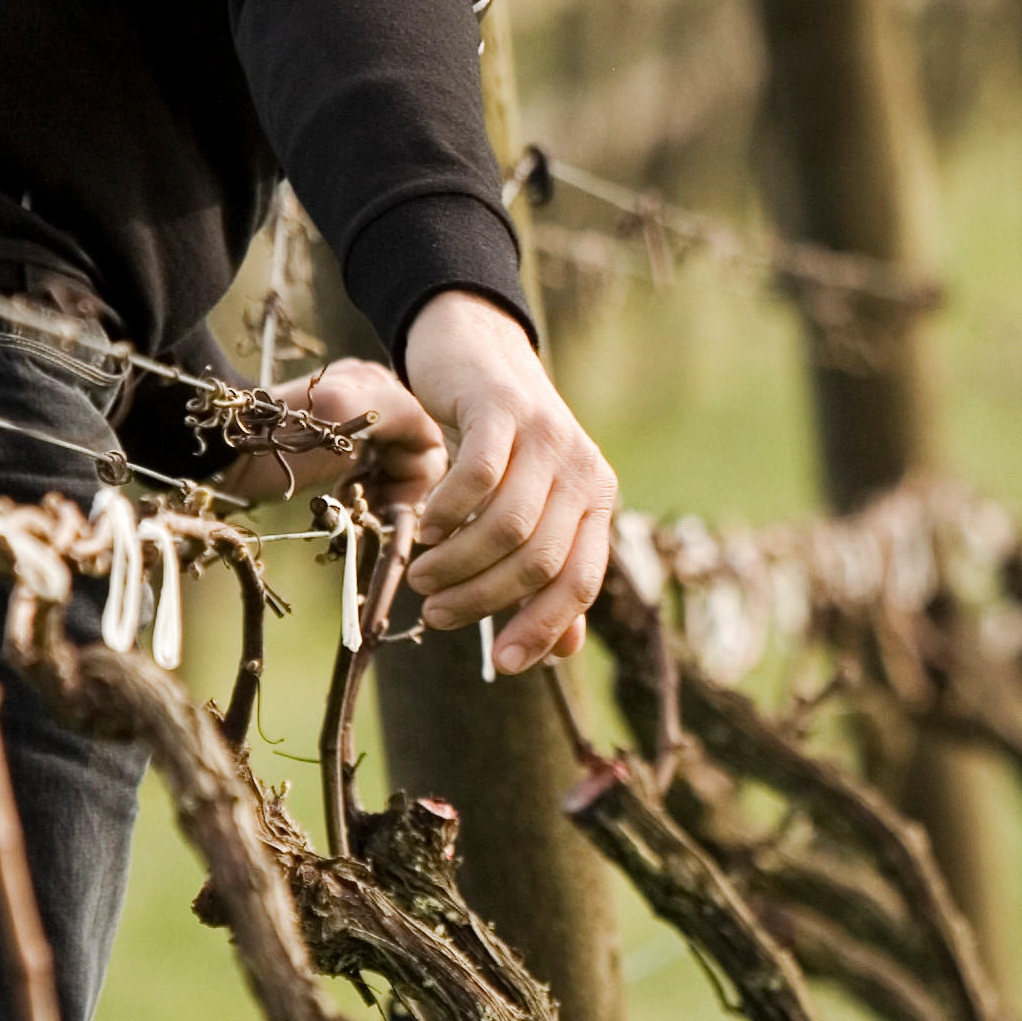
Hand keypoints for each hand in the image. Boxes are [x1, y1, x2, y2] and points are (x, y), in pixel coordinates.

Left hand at [219, 356, 435, 509]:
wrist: (213, 455)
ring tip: (351, 502)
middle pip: (415, 455)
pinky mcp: (333, 448)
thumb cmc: (271, 440)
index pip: (429, 439)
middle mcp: (372, 401)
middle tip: (368, 507)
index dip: (416, 477)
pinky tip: (339, 495)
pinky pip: (371, 473)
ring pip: (394, 469)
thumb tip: (436, 444)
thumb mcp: (339, 415)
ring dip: (381, 492)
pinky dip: (363, 491)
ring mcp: (352, 424)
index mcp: (379, 386)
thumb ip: (400, 416)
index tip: (388, 504)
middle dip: (398, 486)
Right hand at [391, 289, 618, 670]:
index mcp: (597, 502)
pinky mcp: (506, 409)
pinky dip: (448, 512)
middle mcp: (584, 471)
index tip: (504, 665)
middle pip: (540, 562)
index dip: (544, 629)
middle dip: (484, 600)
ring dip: (459, 564)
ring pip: (509, 527)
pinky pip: (480, 477)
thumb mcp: (529, 507)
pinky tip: (425, 527)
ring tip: (423, 576)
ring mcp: (548, 437)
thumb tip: (560, 650)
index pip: (581, 582)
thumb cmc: (501, 446)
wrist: (478, 355)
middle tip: (437, 612)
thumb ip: (547, 573)